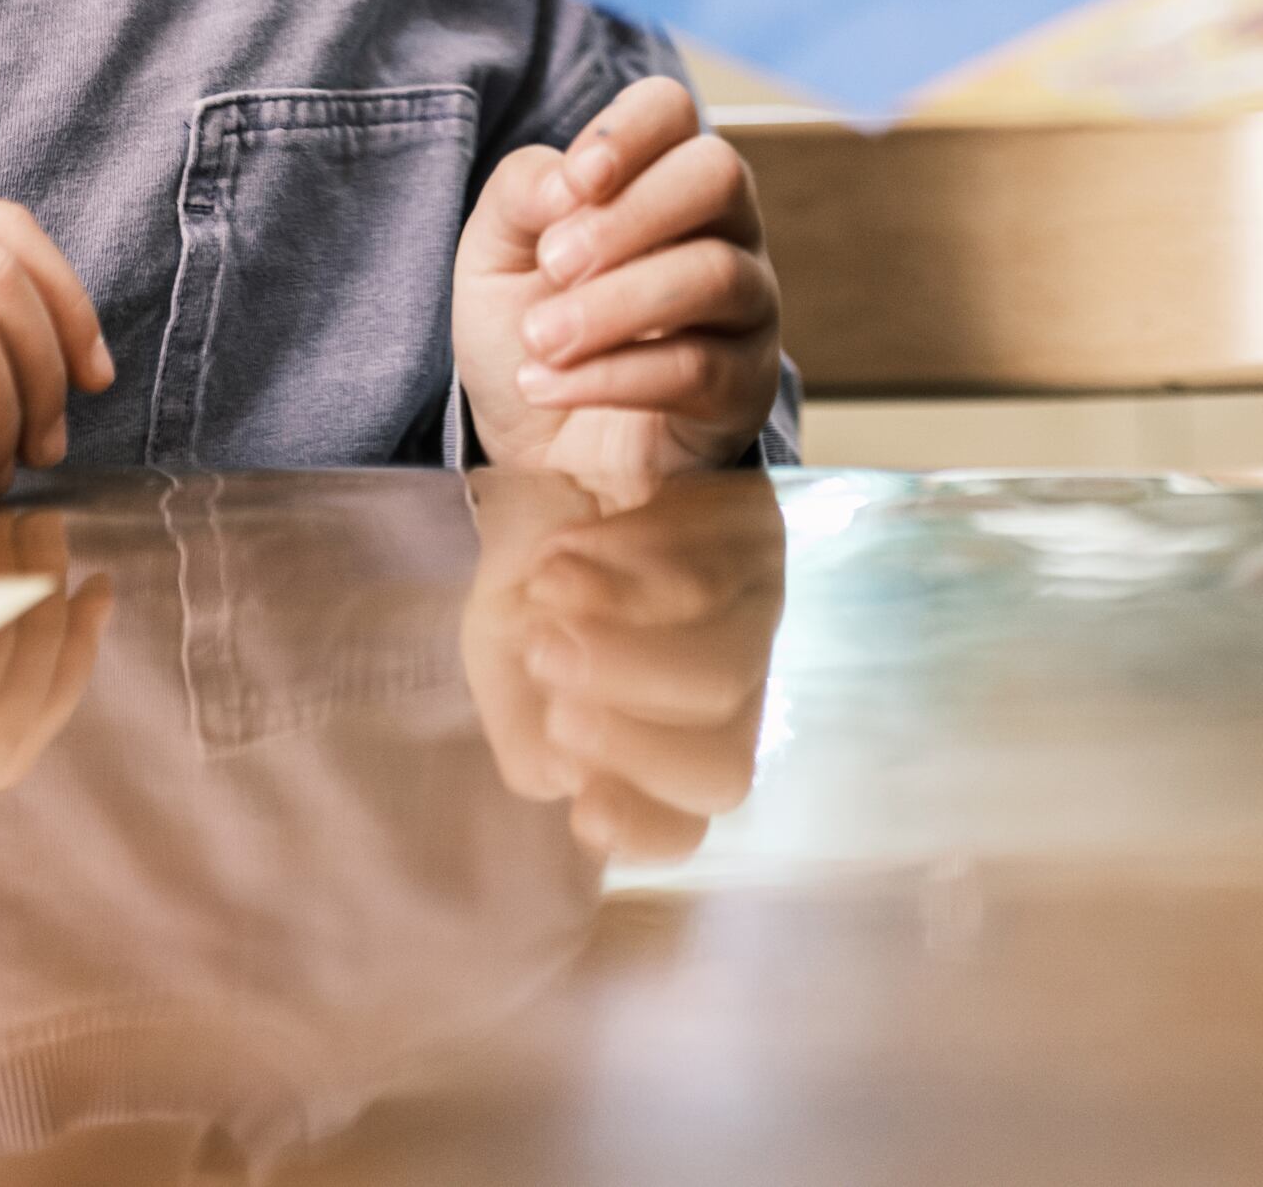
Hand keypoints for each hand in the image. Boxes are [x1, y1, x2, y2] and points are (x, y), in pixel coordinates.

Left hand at [453, 77, 782, 497]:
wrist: (537, 449)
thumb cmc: (531, 331)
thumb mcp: (494, 255)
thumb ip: (520, 195)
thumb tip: (567, 183)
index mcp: (658, 175)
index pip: (672, 110)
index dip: (627, 131)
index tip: (577, 182)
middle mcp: (720, 227)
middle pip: (717, 174)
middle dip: (627, 217)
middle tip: (553, 266)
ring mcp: (745, 305)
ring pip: (713, 273)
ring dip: (612, 305)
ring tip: (539, 340)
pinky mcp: (744, 386)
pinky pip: (697, 365)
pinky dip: (611, 375)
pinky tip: (548, 385)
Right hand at [460, 468, 788, 865]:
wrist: (557, 434)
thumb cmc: (535, 563)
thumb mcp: (504, 652)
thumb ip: (526, 724)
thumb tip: (564, 778)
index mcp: (674, 730)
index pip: (687, 816)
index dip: (649, 827)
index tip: (584, 811)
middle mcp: (734, 675)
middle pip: (727, 764)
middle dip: (633, 737)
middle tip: (548, 674)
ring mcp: (758, 599)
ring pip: (729, 662)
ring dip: (622, 640)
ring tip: (543, 589)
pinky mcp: (757, 517)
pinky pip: (712, 566)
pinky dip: (625, 567)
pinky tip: (566, 548)